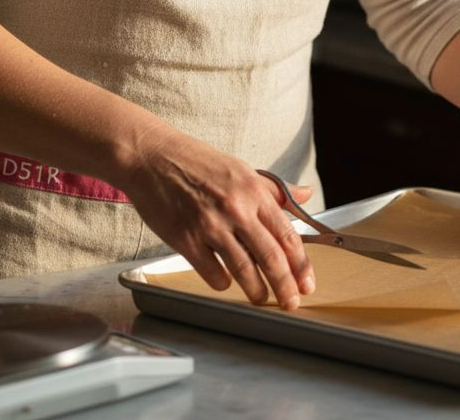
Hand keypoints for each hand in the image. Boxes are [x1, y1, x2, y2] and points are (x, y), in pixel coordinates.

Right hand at [119, 123, 315, 309]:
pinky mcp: (186, 239)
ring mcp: (210, 226)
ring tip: (261, 298)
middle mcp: (236, 209)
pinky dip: (222, 283)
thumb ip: (275, 189)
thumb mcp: (242, 169)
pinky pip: (212, 272)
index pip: (287, 235)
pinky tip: (225, 282)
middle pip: (270, 257)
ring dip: (256, 290)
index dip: (301, 264)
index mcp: (254, 192)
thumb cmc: (197, 161)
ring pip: (243, 270)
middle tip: (291, 302)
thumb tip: (306, 194)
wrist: (153, 157)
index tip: (307, 282)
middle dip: (285, 286)